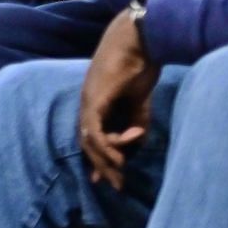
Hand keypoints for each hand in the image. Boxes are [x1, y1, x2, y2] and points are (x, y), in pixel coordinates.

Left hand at [77, 10, 159, 189]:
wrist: (141, 41)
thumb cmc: (140, 65)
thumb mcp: (139, 102)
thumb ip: (136, 122)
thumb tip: (135, 144)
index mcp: (96, 104)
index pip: (91, 137)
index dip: (99, 158)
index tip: (107, 178)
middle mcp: (87, 104)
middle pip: (87, 142)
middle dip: (101, 166)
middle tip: (116, 185)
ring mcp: (88, 101)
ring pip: (89, 139)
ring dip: (106, 158)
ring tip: (122, 169)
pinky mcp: (94, 100)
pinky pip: (94, 129)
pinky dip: (108, 144)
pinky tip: (122, 153)